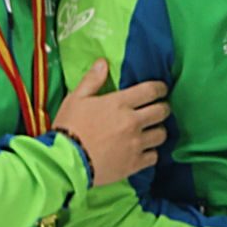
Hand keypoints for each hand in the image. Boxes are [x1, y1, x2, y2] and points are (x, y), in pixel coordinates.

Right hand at [55, 60, 168, 189]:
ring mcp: (135, 144)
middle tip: (158, 110)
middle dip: (163, 108)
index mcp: (119, 103)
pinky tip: (143, 151)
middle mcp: (132, 122)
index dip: (160, 89)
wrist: (64, 161)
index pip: (151, 90)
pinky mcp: (134, 164)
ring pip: (161, 134)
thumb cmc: (68, 127)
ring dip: (158, 131)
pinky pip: (154, 156)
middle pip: (162, 111)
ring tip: (150, 131)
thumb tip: (103, 62)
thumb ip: (92, 80)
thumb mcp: (76, 99)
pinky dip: (151, 153)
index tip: (161, 90)